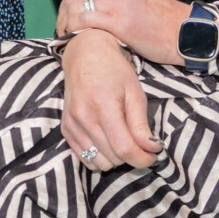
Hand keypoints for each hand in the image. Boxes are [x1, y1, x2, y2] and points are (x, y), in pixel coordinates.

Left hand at [59, 0, 188, 64]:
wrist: (186, 32)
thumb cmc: (163, 14)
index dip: (68, 0)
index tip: (66, 15)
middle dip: (63, 12)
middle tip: (62, 28)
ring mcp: (117, 1)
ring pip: (76, 7)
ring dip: (66, 23)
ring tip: (66, 35)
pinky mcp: (119, 21)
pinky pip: (85, 22)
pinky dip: (75, 30)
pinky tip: (75, 39)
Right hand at [61, 29, 158, 168]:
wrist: (85, 55)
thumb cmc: (115, 70)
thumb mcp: (135, 92)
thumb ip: (141, 124)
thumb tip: (151, 150)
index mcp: (103, 106)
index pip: (124, 148)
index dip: (142, 159)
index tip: (153, 156)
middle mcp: (83, 117)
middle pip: (113, 158)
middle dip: (131, 156)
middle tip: (139, 143)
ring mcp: (71, 124)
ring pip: (98, 162)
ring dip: (114, 158)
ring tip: (121, 140)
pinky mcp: (65, 129)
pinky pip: (84, 158)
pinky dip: (99, 156)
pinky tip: (106, 141)